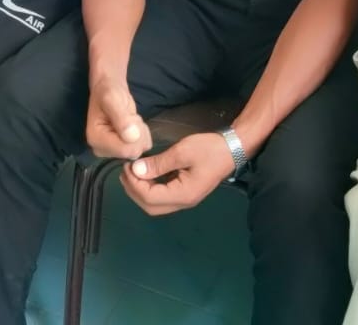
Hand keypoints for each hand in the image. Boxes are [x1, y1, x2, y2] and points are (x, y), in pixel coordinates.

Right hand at [84, 77, 148, 159]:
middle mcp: (102, 150)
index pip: (125, 150)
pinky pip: (143, 147)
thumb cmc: (108, 91)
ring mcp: (112, 151)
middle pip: (132, 152)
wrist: (108, 88)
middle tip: (129, 116)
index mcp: (96, 140)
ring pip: (139, 149)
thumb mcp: (113, 99)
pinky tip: (133, 125)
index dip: (135, 135)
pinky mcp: (121, 149)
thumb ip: (121, 118)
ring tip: (129, 118)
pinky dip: (143, 134)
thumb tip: (132, 137)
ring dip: (140, 132)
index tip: (129, 117)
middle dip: (137, 133)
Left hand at [119, 132, 233, 215]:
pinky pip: (162, 198)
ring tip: (131, 172)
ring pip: (155, 205)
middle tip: (125, 171)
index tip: (127, 166)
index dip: (134, 184)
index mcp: (183, 194)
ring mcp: (184, 199)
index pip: (150, 198)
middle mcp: (183, 202)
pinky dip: (150, 188)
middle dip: (134, 191)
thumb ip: (158, 163)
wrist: (232, 149)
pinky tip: (145, 174)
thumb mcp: (182, 152)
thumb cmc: (209, 149)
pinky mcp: (185, 193)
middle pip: (150, 207)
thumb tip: (136, 170)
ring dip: (140, 191)